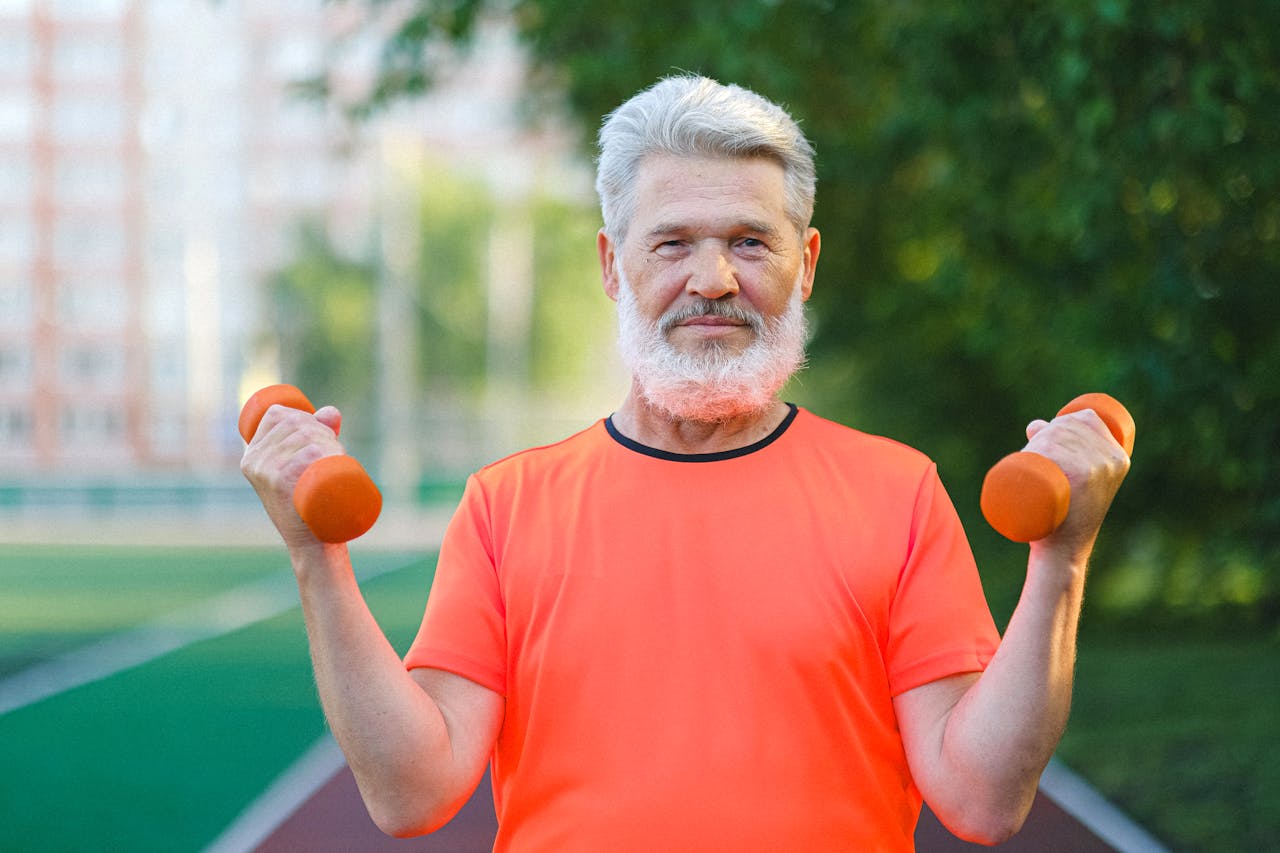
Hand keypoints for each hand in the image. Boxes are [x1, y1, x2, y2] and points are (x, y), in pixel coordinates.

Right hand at [240, 403, 345, 550]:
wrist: (312, 541)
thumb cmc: (310, 503)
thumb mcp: (305, 466)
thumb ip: (318, 434)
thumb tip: (331, 412)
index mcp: (252, 455)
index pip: (277, 414)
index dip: (304, 416)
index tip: (319, 434)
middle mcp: (254, 460)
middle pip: (295, 423)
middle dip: (323, 430)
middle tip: (335, 452)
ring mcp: (265, 470)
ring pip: (307, 436)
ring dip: (331, 442)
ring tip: (338, 459)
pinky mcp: (279, 481)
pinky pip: (310, 452)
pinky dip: (328, 452)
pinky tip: (335, 459)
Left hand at [1022, 407, 1130, 562]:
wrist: (1063, 549)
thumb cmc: (1065, 514)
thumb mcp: (1074, 480)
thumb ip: (1062, 449)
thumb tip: (1035, 424)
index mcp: (1119, 457)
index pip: (1089, 418)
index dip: (1063, 421)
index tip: (1047, 438)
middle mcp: (1112, 460)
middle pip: (1068, 426)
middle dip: (1043, 433)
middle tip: (1030, 455)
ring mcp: (1097, 468)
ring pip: (1055, 436)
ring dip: (1034, 443)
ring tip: (1027, 462)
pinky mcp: (1081, 477)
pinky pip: (1054, 447)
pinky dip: (1038, 446)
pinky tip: (1031, 455)